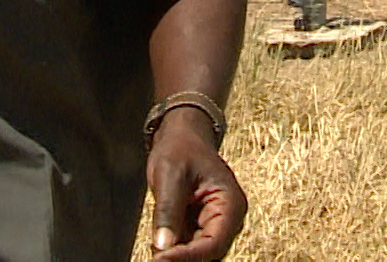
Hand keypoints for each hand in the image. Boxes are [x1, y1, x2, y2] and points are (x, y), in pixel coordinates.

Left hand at [146, 108, 245, 260]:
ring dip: (178, 255)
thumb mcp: (171, 174)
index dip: (187, 256)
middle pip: (208, 253)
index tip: (161, 259)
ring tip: (156, 254)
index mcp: (231, 204)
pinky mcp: (199, 226)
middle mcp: (227, 218)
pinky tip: (158, 247)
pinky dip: (174, 250)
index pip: (214, 243)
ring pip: (198, 253)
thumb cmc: (181, 148)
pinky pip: (189, 246)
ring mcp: (214, 224)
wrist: (181, 136)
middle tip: (155, 260)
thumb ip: (168, 210)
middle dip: (182, 258)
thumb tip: (163, 245)